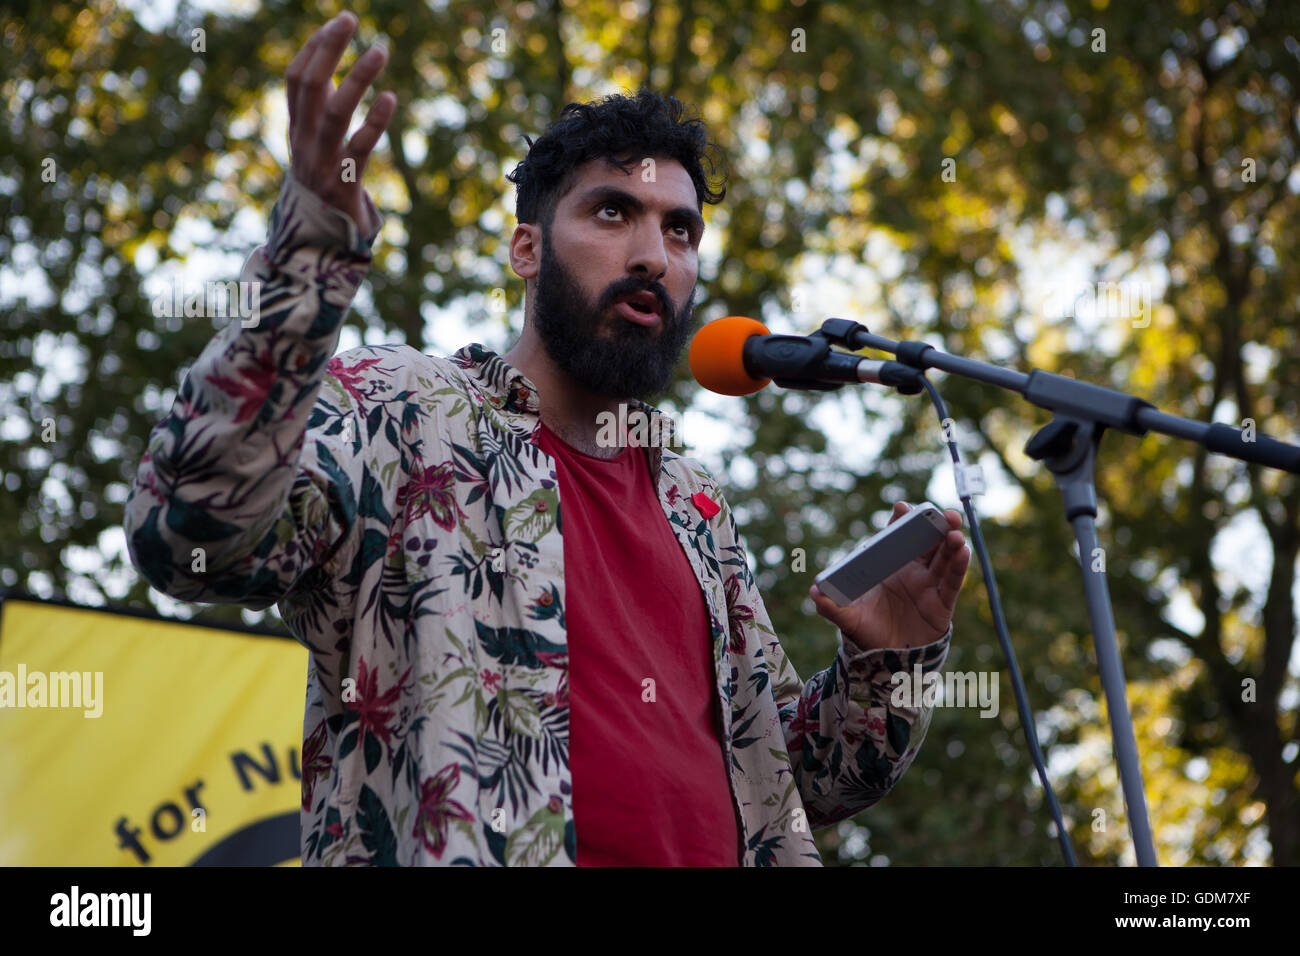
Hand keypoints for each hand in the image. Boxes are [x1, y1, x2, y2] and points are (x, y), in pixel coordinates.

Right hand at [286, 12, 395, 228]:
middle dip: (328, 49)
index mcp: (297, 127)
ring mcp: (323, 162)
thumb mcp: (315, 142)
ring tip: (380, 50)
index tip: (337, 23)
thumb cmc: (324, 180)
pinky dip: (374, 122)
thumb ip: (321, 105)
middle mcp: (305, 140)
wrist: (320, 238)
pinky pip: (359, 148)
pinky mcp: (344, 184)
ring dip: (356, 79)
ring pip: (334, 113)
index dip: (314, 49)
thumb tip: (331, 61)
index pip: (296, 79)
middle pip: (310, 86)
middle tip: (349, 18)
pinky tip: (390, 98)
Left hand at [809, 501, 970, 651]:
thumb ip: (832, 606)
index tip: (902, 507)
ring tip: (954, 530)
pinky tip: (963, 551)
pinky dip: (959, 566)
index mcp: (888, 566)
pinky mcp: (941, 603)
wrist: (887, 660)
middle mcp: (911, 570)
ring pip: (942, 558)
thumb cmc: (867, 632)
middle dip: (935, 524)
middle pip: (926, 542)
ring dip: (950, 542)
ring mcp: (927, 585)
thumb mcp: (848, 618)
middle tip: (941, 512)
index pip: (895, 537)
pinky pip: (952, 582)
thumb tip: (815, 591)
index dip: (900, 521)